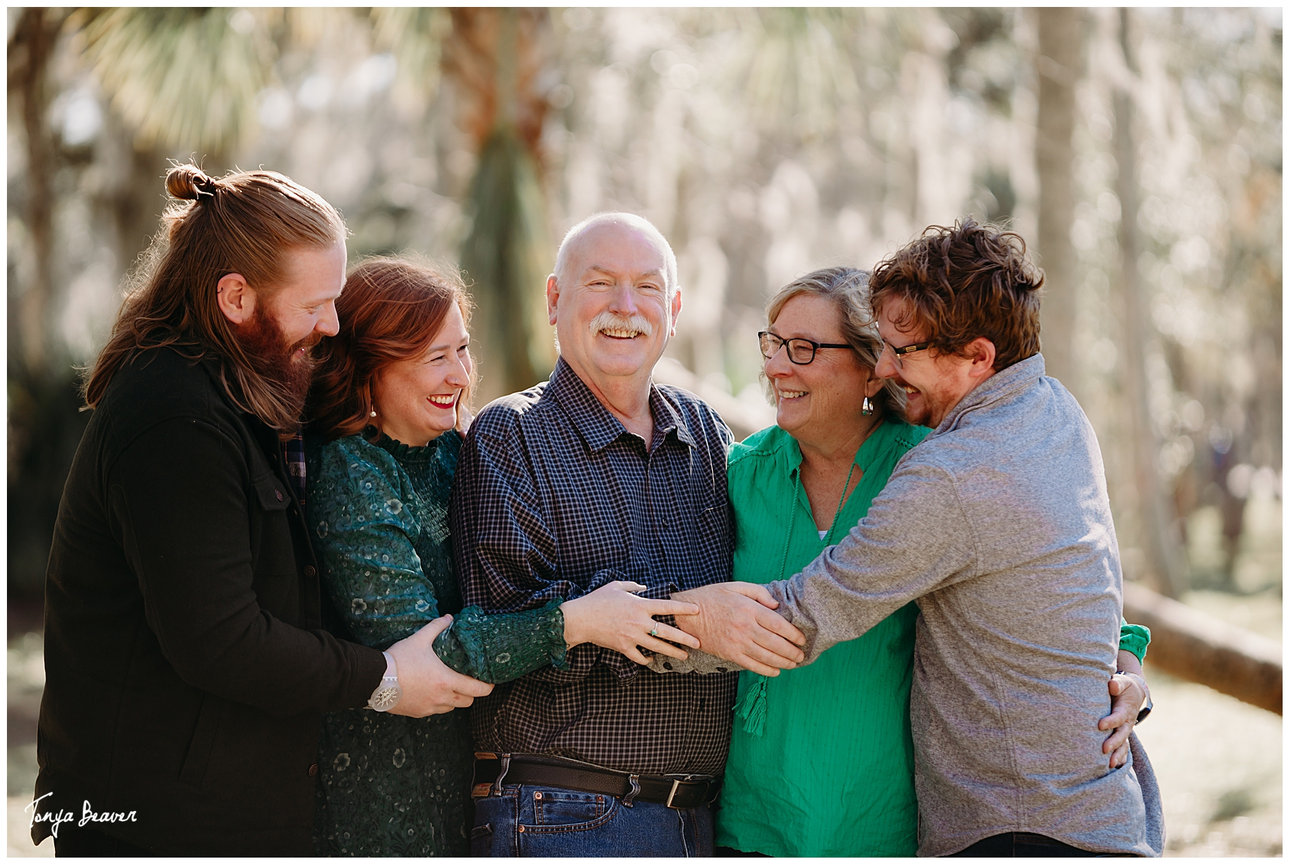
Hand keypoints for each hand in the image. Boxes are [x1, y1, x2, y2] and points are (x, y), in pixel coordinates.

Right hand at [384, 614, 493, 716]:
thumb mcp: (420, 639)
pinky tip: (431, 691)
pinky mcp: (418, 713)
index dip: (487, 687)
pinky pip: (435, 711)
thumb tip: (449, 617)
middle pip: (467, 701)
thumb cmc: (400, 659)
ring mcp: (429, 708)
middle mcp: (441, 698)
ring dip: (454, 698)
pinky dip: (438, 703)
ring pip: (451, 707)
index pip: (478, 690)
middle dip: (471, 692)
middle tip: (469, 681)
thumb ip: (437, 627)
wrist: (375, 680)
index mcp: (446, 681)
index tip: (489, 681)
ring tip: (449, 685)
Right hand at [561, 581, 700, 664]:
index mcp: (640, 605)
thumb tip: (644, 588)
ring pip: (658, 647)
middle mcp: (639, 622)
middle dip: (685, 638)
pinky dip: (647, 659)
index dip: (684, 608)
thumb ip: (633, 586)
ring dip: (673, 652)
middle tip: (698, 643)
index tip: (697, 610)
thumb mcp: (616, 586)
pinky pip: (640, 657)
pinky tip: (652, 660)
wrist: (580, 618)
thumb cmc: (597, 600)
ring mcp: (632, 637)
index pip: (667, 606)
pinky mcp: (623, 647)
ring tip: (684, 656)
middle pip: (668, 632)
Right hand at [672, 582, 805, 676]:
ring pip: (767, 657)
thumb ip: (758, 592)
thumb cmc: (711, 598)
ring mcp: (737, 643)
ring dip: (784, 662)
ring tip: (793, 663)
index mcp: (748, 609)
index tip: (801, 639)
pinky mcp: (729, 654)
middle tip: (801, 655)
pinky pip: (752, 665)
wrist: (686, 615)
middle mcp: (745, 627)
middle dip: (792, 651)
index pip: (778, 625)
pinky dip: (767, 670)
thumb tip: (776, 605)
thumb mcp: (735, 586)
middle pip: (776, 643)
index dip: (793, 634)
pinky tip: (776, 671)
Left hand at [1098, 669, 1147, 768]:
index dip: (1111, 721)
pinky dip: (1119, 758)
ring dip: (1117, 755)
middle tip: (1103, 749)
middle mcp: (1127, 722)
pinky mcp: (1121, 735)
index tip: (1100, 725)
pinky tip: (1112, 768)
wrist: (1133, 694)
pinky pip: (1122, 749)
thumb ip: (1117, 683)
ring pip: (1123, 745)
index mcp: (1125, 709)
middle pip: (1121, 734)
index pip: (1118, 717)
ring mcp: (1125, 730)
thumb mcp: (1122, 682)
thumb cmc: (1123, 686)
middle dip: (1113, 742)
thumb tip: (1111, 685)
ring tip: (1109, 765)